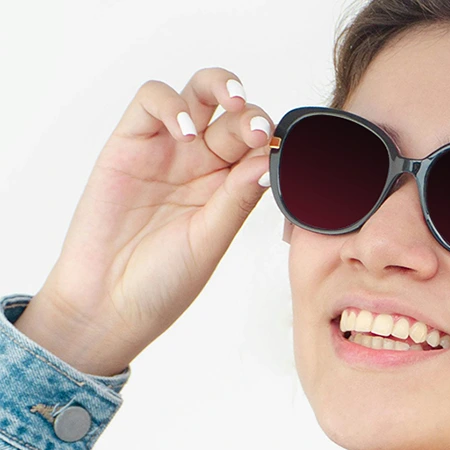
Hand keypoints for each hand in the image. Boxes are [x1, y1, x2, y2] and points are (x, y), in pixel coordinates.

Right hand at [16, 67, 274, 374]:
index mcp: (228, 191)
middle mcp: (200, 167)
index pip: (258, 151)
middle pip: (234, 118)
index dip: (273, 144)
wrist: (109, 304)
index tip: (282, 153)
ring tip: (235, 107)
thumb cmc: (162, 283)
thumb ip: (236, 199)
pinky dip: (171, 104)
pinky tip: (185, 131)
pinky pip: (151, 101)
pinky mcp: (128, 143)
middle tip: (260, 130)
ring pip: (196, 95)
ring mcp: (166, 152)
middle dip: (252, 117)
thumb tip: (270, 160)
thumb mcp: (210, 241)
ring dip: (220, 87)